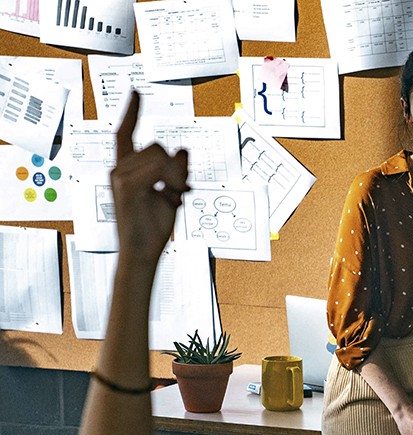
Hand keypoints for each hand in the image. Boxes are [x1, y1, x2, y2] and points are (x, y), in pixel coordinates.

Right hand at [112, 91, 189, 268]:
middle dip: (175, 167)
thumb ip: (176, 171)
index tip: (136, 92)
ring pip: (160, 156)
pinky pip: (157, 169)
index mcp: (127, 169)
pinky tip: (168, 195)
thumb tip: (183, 150)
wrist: (141, 253)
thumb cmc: (152, 227)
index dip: (132, 112)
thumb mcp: (171, 194)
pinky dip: (170, 181)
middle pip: (158, 146)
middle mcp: (119, 169)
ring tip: (171, 196)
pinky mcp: (125, 187)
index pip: (125, 133)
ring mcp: (120, 177)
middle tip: (178, 190)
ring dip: (175, 176)